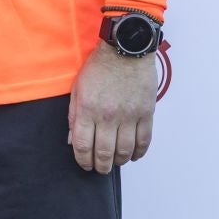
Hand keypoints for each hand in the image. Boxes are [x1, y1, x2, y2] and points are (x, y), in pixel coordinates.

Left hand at [67, 42, 156, 173]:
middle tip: (100, 169)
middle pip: (104, 152)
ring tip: (115, 162)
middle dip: (100, 166)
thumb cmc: (99, 66)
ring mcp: (129, 115)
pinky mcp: (146, 113)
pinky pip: (144, 140)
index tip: (84, 164)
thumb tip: (72, 140)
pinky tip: (134, 156)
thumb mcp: (77, 88)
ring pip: (125, 150)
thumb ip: (74, 115)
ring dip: (119, 161)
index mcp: (88, 109)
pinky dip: (139, 152)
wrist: (125, 49)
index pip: (82, 145)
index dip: (82, 160)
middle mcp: (108, 115)